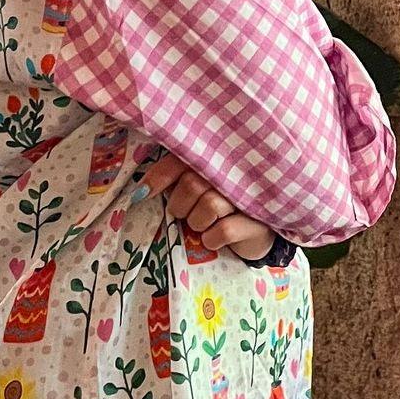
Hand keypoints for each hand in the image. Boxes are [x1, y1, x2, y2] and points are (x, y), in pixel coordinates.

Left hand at [128, 153, 274, 261]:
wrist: (255, 233)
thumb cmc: (220, 207)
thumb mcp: (198, 190)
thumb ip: (176, 182)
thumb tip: (141, 192)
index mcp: (216, 159)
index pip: (180, 160)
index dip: (159, 177)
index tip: (143, 194)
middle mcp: (235, 171)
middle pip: (192, 184)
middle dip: (181, 205)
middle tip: (186, 213)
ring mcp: (249, 195)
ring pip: (209, 206)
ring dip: (198, 223)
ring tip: (205, 224)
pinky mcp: (258, 222)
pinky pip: (223, 230)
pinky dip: (213, 239)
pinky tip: (217, 238)